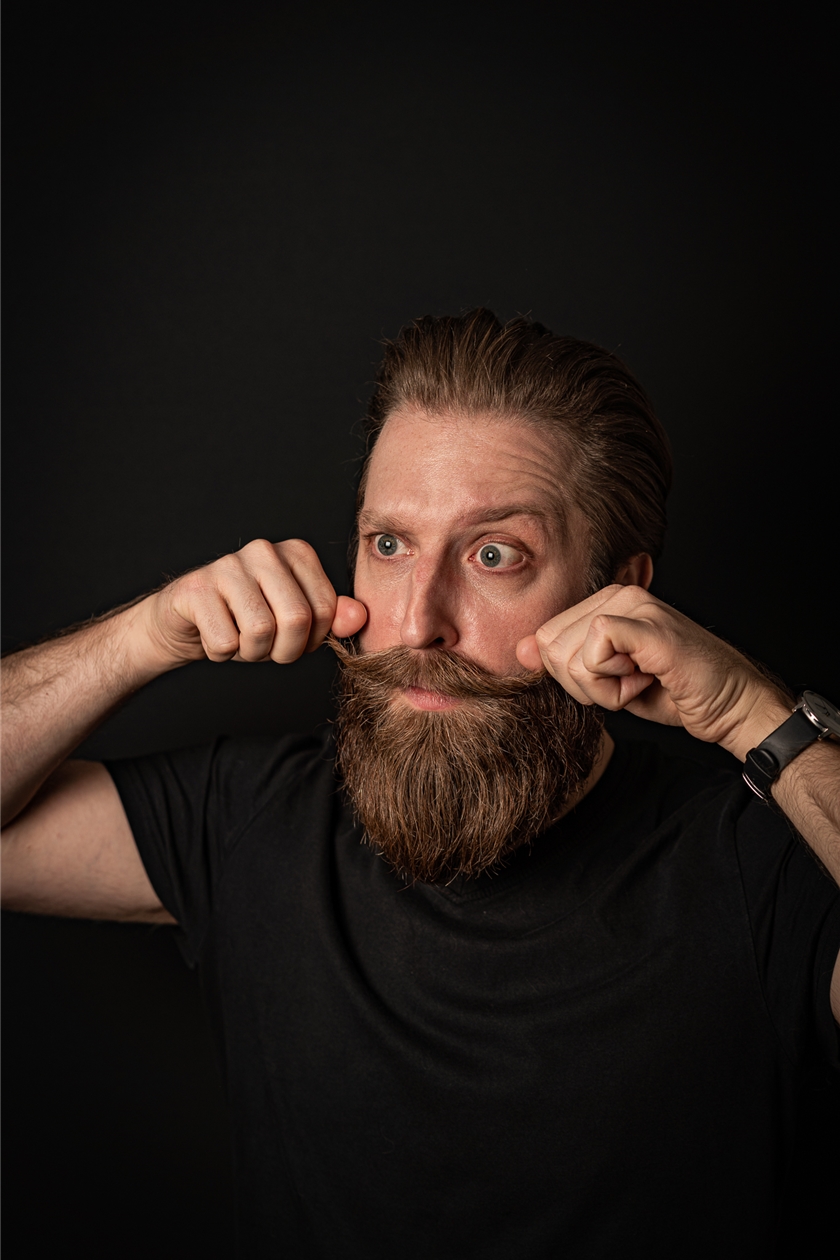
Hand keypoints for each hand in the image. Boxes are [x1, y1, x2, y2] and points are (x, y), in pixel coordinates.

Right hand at [140, 539, 367, 670]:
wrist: (187, 622)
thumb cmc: (247, 620)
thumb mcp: (296, 621)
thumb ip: (331, 617)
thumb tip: (359, 617)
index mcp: (296, 553)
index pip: (327, 610)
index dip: (312, 641)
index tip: (291, 639)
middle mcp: (265, 550)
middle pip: (296, 620)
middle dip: (283, 651)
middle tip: (264, 647)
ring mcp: (228, 564)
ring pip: (260, 631)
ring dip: (250, 652)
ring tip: (238, 638)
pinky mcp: (196, 588)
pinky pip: (225, 642)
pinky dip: (220, 653)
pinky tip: (213, 634)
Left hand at [515, 585, 789, 759]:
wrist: (731, 706)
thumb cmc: (675, 692)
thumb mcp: (607, 681)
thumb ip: (566, 662)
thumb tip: (520, 650)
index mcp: (607, 602)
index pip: (546, 641)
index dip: (573, 678)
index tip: (615, 680)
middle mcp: (621, 594)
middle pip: (551, 648)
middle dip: (585, 685)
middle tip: (630, 683)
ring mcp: (636, 606)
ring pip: (570, 657)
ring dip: (604, 690)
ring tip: (643, 680)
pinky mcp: (648, 626)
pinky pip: (594, 653)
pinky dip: (614, 687)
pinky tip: (647, 679)